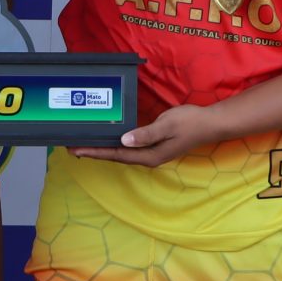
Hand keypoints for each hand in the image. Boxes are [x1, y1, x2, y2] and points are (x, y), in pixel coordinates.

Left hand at [73, 103, 215, 166]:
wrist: (210, 124)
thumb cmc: (190, 122)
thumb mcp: (166, 125)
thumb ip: (145, 134)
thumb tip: (124, 140)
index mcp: (149, 155)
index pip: (116, 154)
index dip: (95, 152)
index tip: (76, 150)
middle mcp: (148, 157)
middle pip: (115, 156)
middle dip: (94, 152)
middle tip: (71, 147)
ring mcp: (151, 153)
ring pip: (121, 152)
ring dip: (102, 149)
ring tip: (84, 144)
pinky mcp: (154, 146)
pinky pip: (128, 147)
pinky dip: (115, 143)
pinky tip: (108, 138)